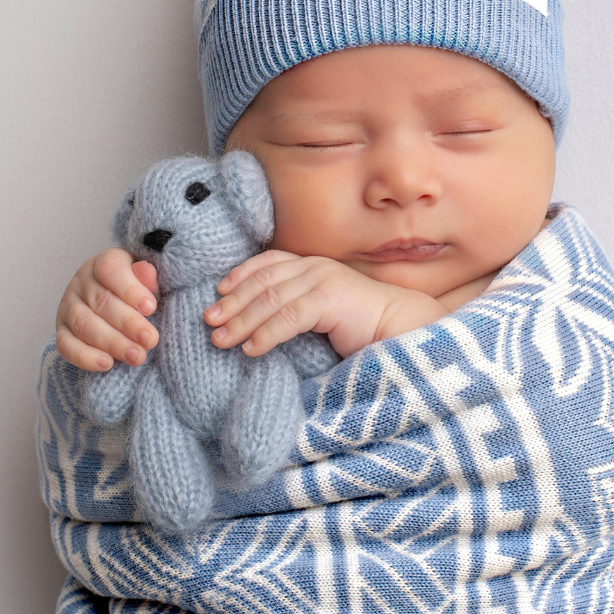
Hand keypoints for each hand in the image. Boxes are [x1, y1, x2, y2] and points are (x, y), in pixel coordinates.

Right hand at [55, 249, 159, 370]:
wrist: (117, 305)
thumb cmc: (136, 291)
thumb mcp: (146, 279)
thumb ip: (146, 276)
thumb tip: (147, 272)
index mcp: (103, 263)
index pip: (110, 270)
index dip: (130, 289)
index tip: (151, 307)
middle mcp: (81, 282)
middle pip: (100, 301)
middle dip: (128, 323)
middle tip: (150, 340)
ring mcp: (68, 307)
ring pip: (84, 324)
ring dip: (112, 343)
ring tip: (137, 356)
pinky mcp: (62, 331)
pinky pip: (66, 345)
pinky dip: (85, 357)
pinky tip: (107, 364)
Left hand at [205, 250, 447, 358]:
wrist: (406, 331)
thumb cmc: (366, 328)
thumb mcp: (325, 312)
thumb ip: (299, 309)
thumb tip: (261, 322)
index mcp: (314, 267)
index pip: (268, 263)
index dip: (240, 275)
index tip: (219, 293)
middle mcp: (316, 268)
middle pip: (262, 281)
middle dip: (232, 302)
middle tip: (208, 321)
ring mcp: (324, 281)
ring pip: (270, 300)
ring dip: (242, 321)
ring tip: (220, 340)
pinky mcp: (331, 300)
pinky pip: (288, 317)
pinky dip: (265, 334)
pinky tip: (251, 350)